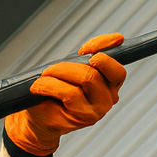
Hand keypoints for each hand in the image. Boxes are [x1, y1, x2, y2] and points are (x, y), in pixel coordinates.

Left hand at [4, 33, 125, 156]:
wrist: (38, 118)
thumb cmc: (57, 90)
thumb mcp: (76, 66)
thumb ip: (96, 51)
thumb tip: (118, 38)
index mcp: (111, 86)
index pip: (117, 70)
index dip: (102, 54)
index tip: (84, 50)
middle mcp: (108, 100)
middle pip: (94, 73)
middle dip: (68, 66)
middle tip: (51, 69)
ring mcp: (96, 112)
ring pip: (84, 79)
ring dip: (57, 74)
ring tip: (44, 78)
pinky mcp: (80, 118)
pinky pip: (68, 93)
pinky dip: (49, 85)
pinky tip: (39, 87)